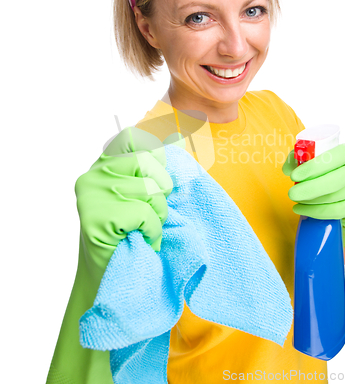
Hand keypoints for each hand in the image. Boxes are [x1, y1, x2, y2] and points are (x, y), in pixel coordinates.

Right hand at [75, 126, 172, 274]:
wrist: (108, 278)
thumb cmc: (128, 233)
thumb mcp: (136, 195)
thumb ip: (148, 170)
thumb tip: (181, 139)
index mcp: (101, 167)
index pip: (131, 136)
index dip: (153, 151)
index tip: (158, 175)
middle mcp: (92, 176)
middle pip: (146, 161)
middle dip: (161, 189)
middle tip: (152, 211)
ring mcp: (92, 196)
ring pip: (149, 189)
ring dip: (157, 214)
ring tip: (145, 228)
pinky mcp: (98, 217)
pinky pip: (146, 213)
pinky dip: (152, 230)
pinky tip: (140, 238)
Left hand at [282, 143, 344, 252]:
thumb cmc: (332, 169)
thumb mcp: (318, 158)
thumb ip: (301, 159)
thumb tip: (288, 169)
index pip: (331, 158)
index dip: (312, 168)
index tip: (294, 176)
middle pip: (334, 182)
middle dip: (309, 189)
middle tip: (292, 193)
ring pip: (334, 198)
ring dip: (311, 202)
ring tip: (297, 200)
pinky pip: (336, 211)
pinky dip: (317, 212)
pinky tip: (303, 210)